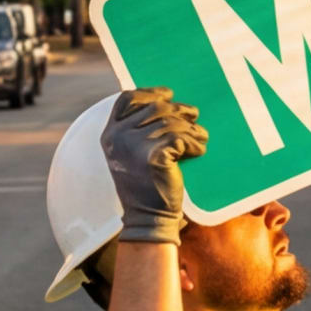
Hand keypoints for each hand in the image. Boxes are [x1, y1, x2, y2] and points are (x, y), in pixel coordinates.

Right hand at [103, 88, 206, 245]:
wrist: (147, 218)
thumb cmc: (146, 185)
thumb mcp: (131, 154)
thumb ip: (138, 130)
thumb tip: (165, 101)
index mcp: (110, 134)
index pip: (127, 99)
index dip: (149, 92)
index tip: (169, 94)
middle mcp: (118, 137)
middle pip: (155, 107)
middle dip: (178, 110)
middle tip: (194, 115)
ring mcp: (134, 145)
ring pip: (171, 122)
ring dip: (190, 128)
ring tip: (200, 136)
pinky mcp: (153, 155)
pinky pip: (181, 137)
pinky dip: (193, 143)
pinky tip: (198, 150)